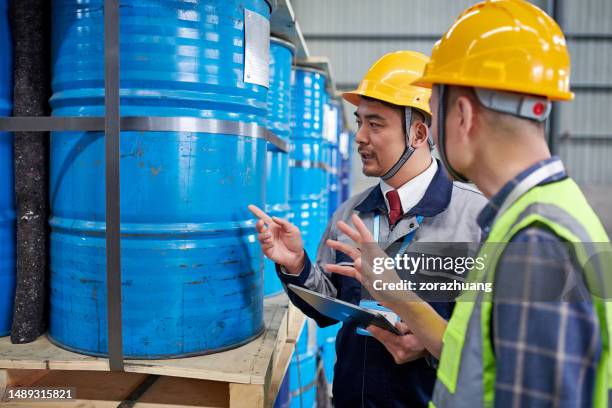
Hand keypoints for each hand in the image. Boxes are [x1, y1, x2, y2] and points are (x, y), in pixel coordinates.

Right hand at [248, 204, 304, 274]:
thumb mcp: (293, 230)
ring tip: (269, 236)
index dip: (257, 212)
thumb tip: (273, 217)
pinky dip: (267, 244)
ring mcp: (267, 242)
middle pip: (259, 227)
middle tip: (260, 222)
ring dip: (264, 235)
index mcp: (274, 226)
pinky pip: (263, 246)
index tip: (250, 206)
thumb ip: (284, 223)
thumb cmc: (295, 241)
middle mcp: (269, 233)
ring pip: (260, 237)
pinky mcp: (267, 251)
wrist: (296, 255)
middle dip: (258, 224)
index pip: (264, 218)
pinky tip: (272, 244)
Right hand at [325, 214, 446, 358]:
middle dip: (348, 232)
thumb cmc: (390, 288)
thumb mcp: (377, 278)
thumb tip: (355, 261)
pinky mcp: (364, 275)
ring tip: (329, 243)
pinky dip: (340, 268)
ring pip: (351, 254)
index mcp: (376, 255)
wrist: (396, 300)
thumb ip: (366, 269)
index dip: (359, 226)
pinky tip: (330, 268)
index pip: (366, 237)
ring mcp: (367, 266)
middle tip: (338, 224)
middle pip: (357, 241)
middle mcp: (371, 258)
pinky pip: (349, 269)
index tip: (353, 217)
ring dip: (341, 248)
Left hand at [368, 322, 425, 363]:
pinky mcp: (399, 359)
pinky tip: (384, 336)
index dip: (378, 331)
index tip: (370, 327)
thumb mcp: (415, 328)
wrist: (430, 349)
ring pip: (386, 345)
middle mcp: (401, 354)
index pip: (388, 337)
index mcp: (406, 345)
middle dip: (378, 334)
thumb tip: (394, 325)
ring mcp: (400, 358)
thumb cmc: (424, 338)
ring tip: (377, 330)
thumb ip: (403, 326)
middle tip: (371, 327)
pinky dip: (388, 342)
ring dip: (383, 338)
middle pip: (385, 342)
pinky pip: (389, 348)